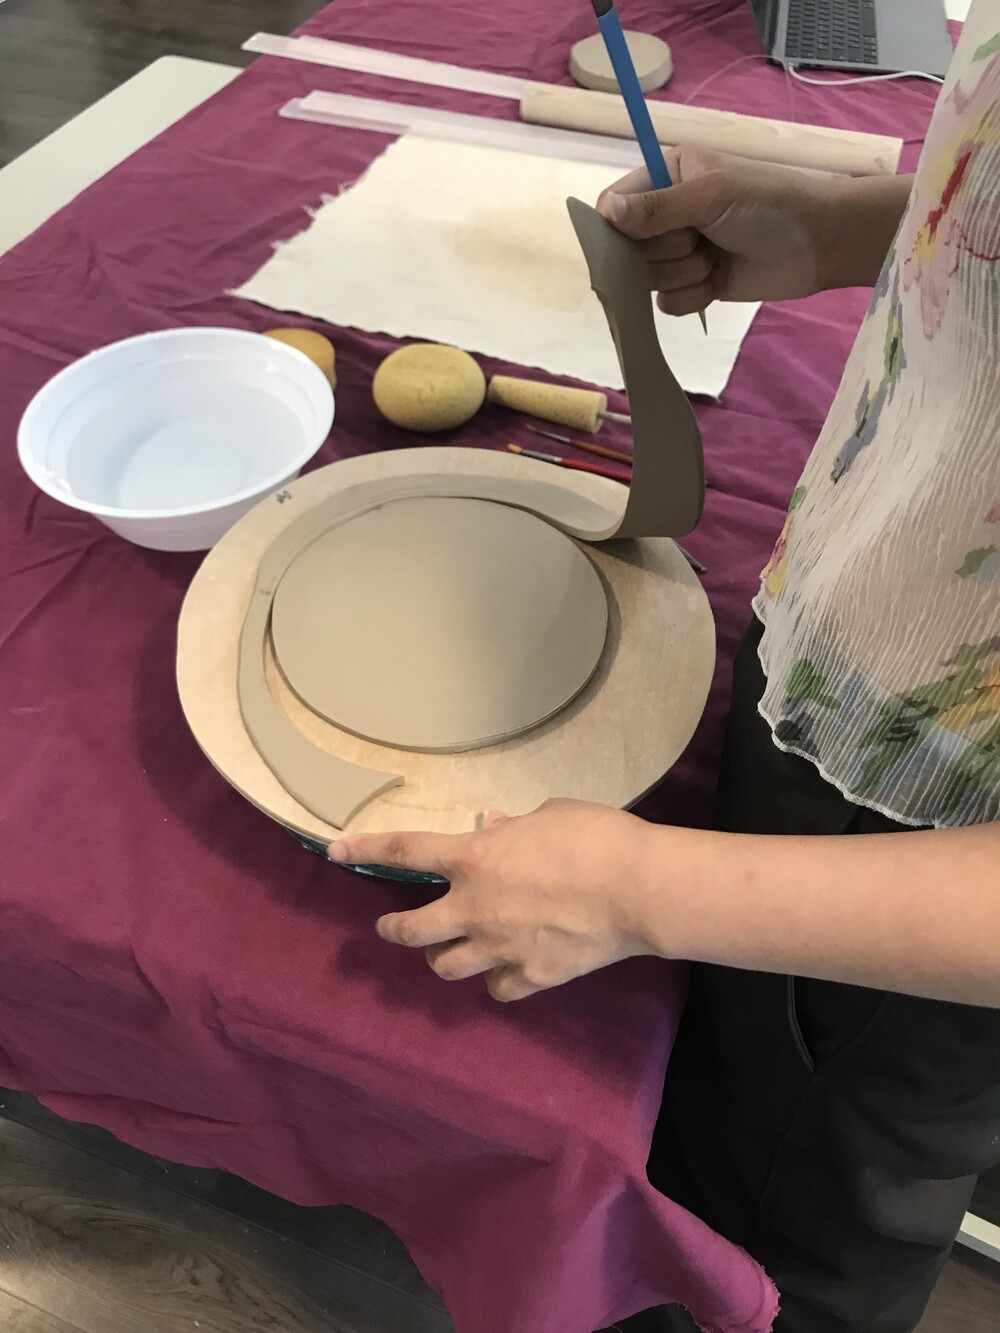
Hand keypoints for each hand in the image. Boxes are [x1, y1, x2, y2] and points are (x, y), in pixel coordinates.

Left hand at [329, 799, 660, 1001]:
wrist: (638, 890)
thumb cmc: (595, 836)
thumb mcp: (549, 814)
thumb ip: (512, 826)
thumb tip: (493, 824)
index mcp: (473, 859)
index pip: (404, 852)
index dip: (365, 849)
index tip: (334, 850)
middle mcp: (474, 908)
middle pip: (413, 931)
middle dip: (395, 929)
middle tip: (392, 927)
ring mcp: (500, 949)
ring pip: (447, 967)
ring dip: (443, 957)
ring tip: (451, 952)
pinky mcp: (531, 977)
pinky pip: (497, 989)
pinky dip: (496, 980)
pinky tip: (507, 970)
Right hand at [597, 147, 850, 314]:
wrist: (820, 243)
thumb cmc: (769, 204)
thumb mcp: (711, 195)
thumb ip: (657, 207)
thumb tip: (605, 213)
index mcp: (666, 176)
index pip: (613, 205)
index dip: (613, 228)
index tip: (629, 240)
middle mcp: (666, 214)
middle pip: (626, 249)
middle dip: (662, 252)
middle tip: (698, 238)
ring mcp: (679, 252)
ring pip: (647, 279)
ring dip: (683, 274)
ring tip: (715, 257)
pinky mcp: (694, 285)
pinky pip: (667, 304)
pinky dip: (692, 296)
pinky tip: (718, 281)